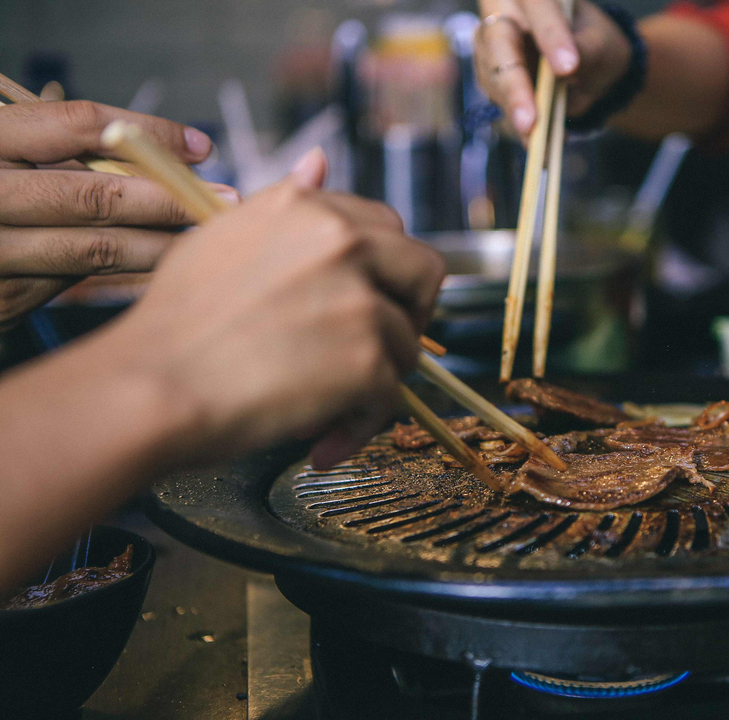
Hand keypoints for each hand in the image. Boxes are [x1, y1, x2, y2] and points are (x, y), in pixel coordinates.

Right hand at [0, 100, 235, 325]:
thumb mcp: (6, 160)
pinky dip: (129, 280)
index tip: (199, 146)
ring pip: (93, 248)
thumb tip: (148, 157)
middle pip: (95, 193)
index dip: (145, 133)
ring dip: (161, 245)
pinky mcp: (0, 299)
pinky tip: (168, 278)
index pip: (75, 125)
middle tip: (225, 200)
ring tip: (207, 241)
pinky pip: (78, 286)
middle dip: (169, 199)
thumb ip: (54, 157)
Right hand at [103, 150, 445, 468]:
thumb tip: (319, 162)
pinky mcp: (367, 359)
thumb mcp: (222, 238)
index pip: (385, 226)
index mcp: (310, 209)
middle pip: (424, 271)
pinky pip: (390, 398)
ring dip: (375, 380)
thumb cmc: (176, 324)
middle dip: (410, 312)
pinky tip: (321, 443)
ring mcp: (360, 300)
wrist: (151, 387)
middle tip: (379, 349)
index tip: (367, 301)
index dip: (383, 270)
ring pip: (408, 343)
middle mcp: (342, 243)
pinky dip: (360, 426)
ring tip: (324, 408)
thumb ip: (284, 204)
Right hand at [474, 0, 631, 137]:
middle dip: (514, 84)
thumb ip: (587, 51)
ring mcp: (492, 46)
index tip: (569, 68)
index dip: (551, 37)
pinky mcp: (491, 77)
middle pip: (498, 41)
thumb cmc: (596, 44)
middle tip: (531, 121)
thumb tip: (567, 69)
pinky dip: (518, 125)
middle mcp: (506, 13)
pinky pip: (498, 101)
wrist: (591, 65)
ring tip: (536, 141)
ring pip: (491, 75)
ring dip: (513, 110)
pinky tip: (538, 145)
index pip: (539, 6)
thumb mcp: (602, 45)